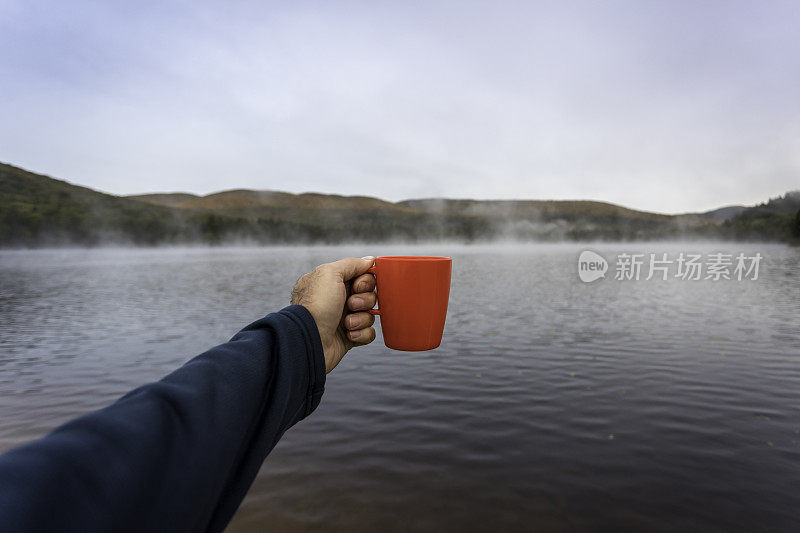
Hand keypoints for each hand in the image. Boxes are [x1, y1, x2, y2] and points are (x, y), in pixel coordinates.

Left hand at [291, 256, 377, 372]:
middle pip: (369, 294)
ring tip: (346, 324)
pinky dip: (361, 334)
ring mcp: (343, 319)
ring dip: (361, 318)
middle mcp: (337, 300)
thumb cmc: (315, 306)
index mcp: (331, 283)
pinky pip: (368, 333)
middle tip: (350, 304)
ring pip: (370, 314)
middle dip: (364, 300)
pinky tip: (348, 335)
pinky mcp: (349, 337)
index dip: (365, 281)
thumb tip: (369, 260)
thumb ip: (351, 264)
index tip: (357, 286)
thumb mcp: (330, 273)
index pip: (360, 276)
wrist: (309, 340)